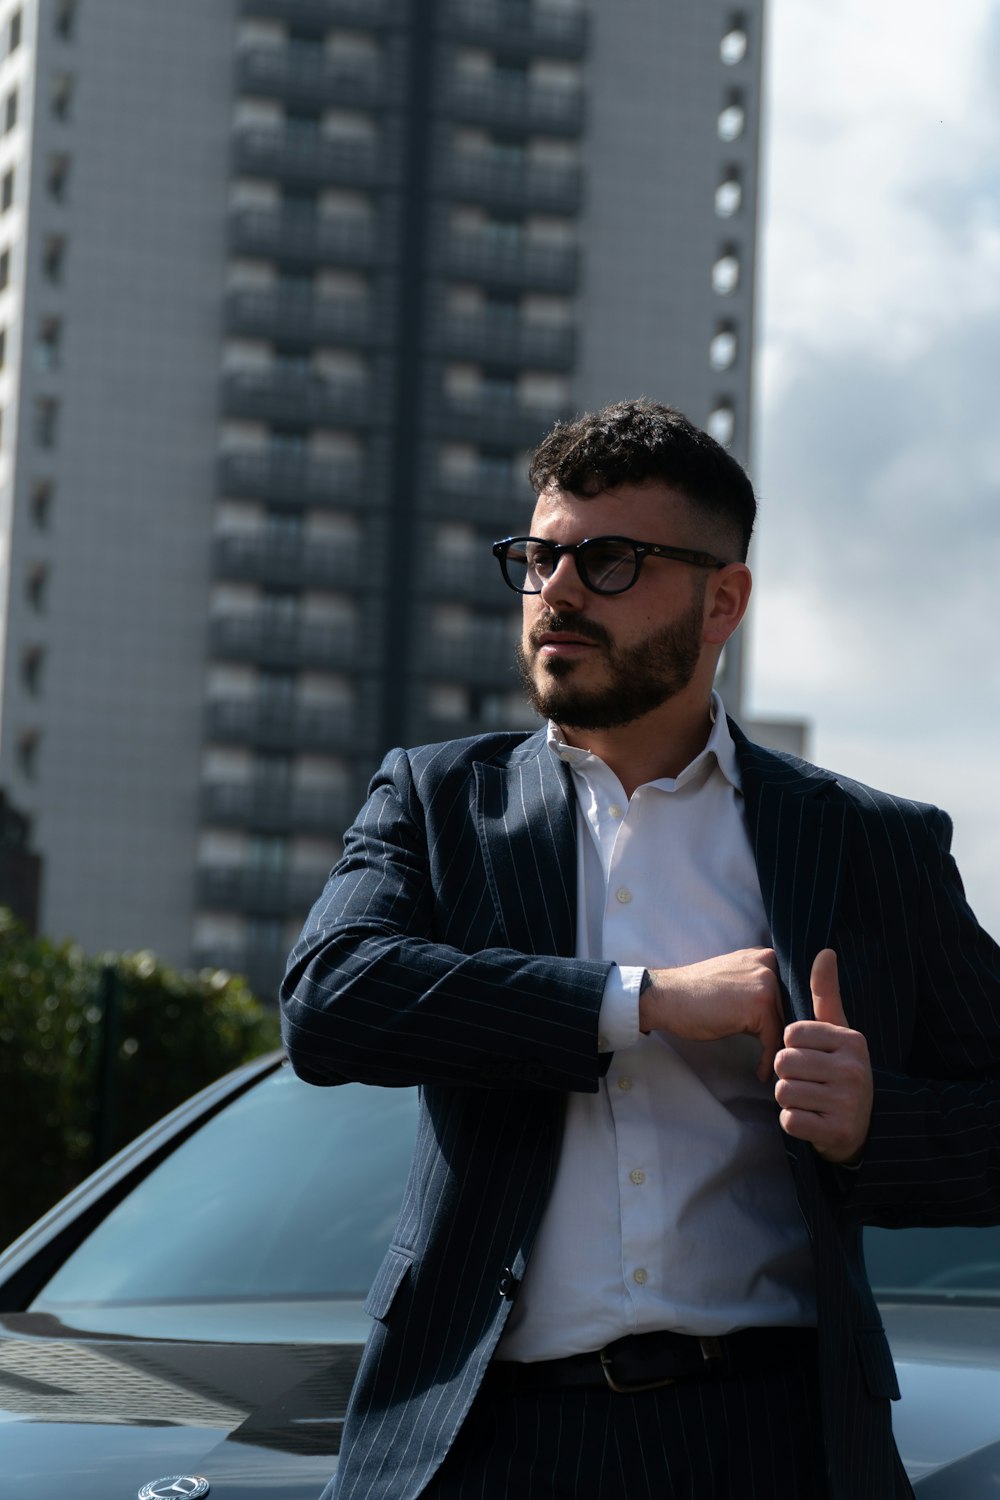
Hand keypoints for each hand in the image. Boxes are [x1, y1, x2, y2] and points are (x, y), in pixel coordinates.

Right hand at [640, 948, 782, 1082]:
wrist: (668, 997)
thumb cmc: (696, 994)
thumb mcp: (734, 980)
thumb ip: (759, 986)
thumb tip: (785, 1015)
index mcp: (764, 956)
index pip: (793, 989)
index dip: (791, 1015)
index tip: (787, 1039)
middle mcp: (769, 964)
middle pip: (793, 1006)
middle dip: (788, 1033)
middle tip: (782, 1056)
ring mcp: (765, 983)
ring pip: (786, 1024)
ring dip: (780, 1049)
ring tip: (771, 1067)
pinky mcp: (759, 1006)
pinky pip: (773, 1039)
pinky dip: (768, 1060)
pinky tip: (760, 1072)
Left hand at [774, 949, 872, 1163]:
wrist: (865, 1126)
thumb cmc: (841, 1070)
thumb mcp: (838, 1031)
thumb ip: (826, 994)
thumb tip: (825, 950)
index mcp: (852, 1041)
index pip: (791, 1033)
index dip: (792, 1046)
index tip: (811, 1056)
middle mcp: (853, 1070)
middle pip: (784, 1062)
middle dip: (788, 1073)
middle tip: (808, 1081)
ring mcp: (846, 1103)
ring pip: (783, 1091)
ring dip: (788, 1098)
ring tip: (809, 1098)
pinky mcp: (836, 1132)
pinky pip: (789, 1120)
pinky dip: (793, 1121)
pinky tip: (811, 1118)